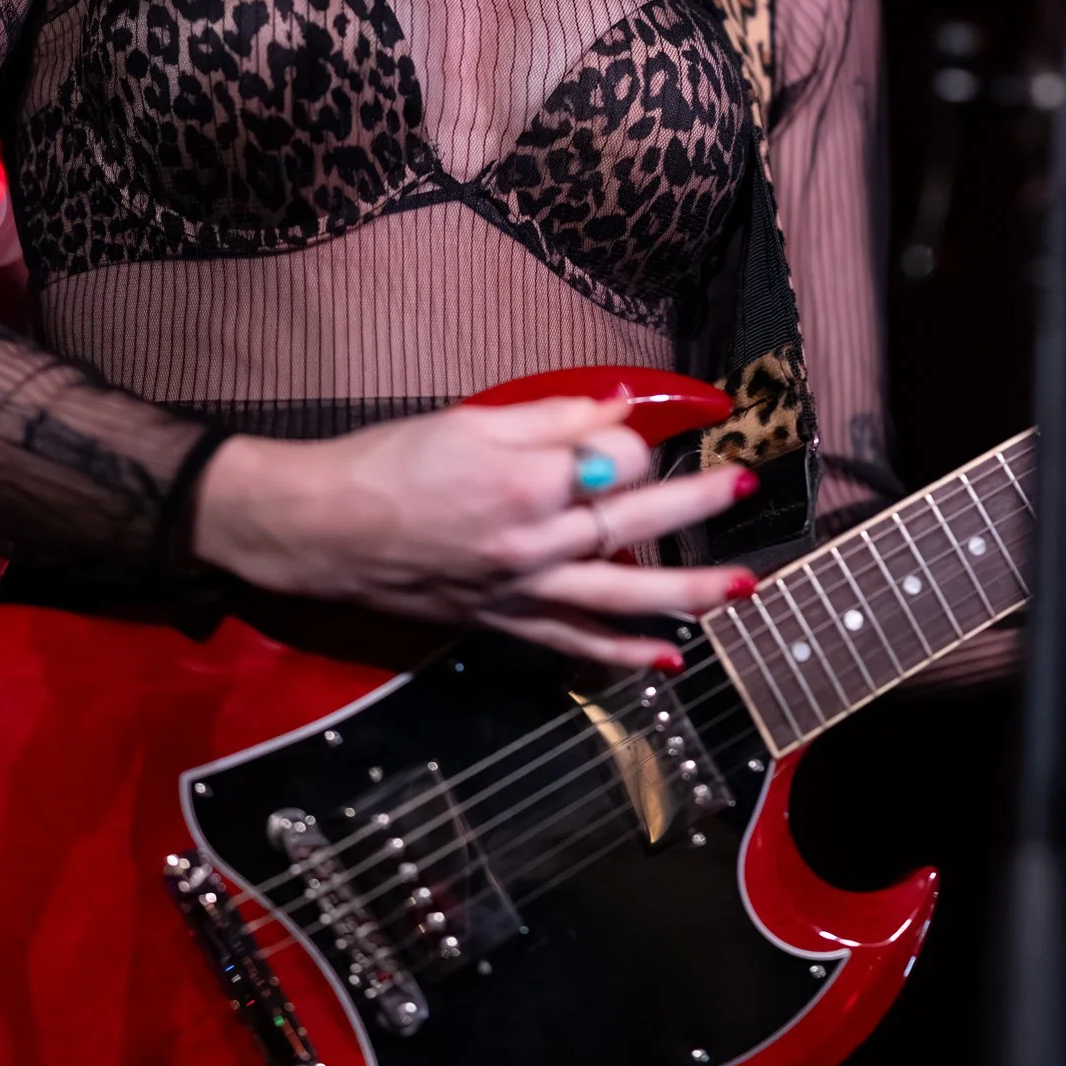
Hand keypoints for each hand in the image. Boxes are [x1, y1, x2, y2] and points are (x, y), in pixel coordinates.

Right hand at [191, 393, 756, 666]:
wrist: (320, 530)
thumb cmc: (386, 462)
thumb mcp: (470, 418)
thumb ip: (555, 415)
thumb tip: (625, 407)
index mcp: (525, 480)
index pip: (616, 460)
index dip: (634, 440)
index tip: (635, 426)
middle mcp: (534, 543)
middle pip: (635, 524)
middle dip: (697, 503)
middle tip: (745, 483)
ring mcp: (522, 591)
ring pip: (621, 598)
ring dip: (688, 593)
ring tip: (742, 588)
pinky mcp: (504, 623)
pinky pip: (574, 644)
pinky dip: (622, 655)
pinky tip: (667, 659)